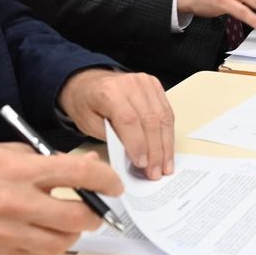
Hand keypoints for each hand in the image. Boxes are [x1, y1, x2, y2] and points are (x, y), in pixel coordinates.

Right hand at [0, 143, 118, 254]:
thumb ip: (51, 161)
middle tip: (97, 208)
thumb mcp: (10, 152)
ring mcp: (6, 234)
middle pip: (77, 217)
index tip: (113, 184)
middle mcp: (15, 204)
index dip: (105, 180)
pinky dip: (48, 247)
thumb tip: (89, 168)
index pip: (77, 175)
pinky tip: (43, 233)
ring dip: (72, 232)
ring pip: (61, 243)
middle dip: (96, 213)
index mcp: (19, 171)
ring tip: (67, 221)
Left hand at [59, 68, 174, 178]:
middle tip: (156, 171)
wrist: (89, 83)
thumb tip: (135, 157)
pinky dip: (169, 133)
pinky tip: (167, 149)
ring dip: (166, 145)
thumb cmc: (87, 104)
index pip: (129, 120)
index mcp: (109, 92)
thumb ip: (112, 138)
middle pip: (150, 120)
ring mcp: (145, 83)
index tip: (142, 164)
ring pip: (163, 117)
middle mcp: (130, 84)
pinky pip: (167, 112)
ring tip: (165, 165)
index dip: (138, 144)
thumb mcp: (90, 125)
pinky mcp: (155, 86)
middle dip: (155, 150)